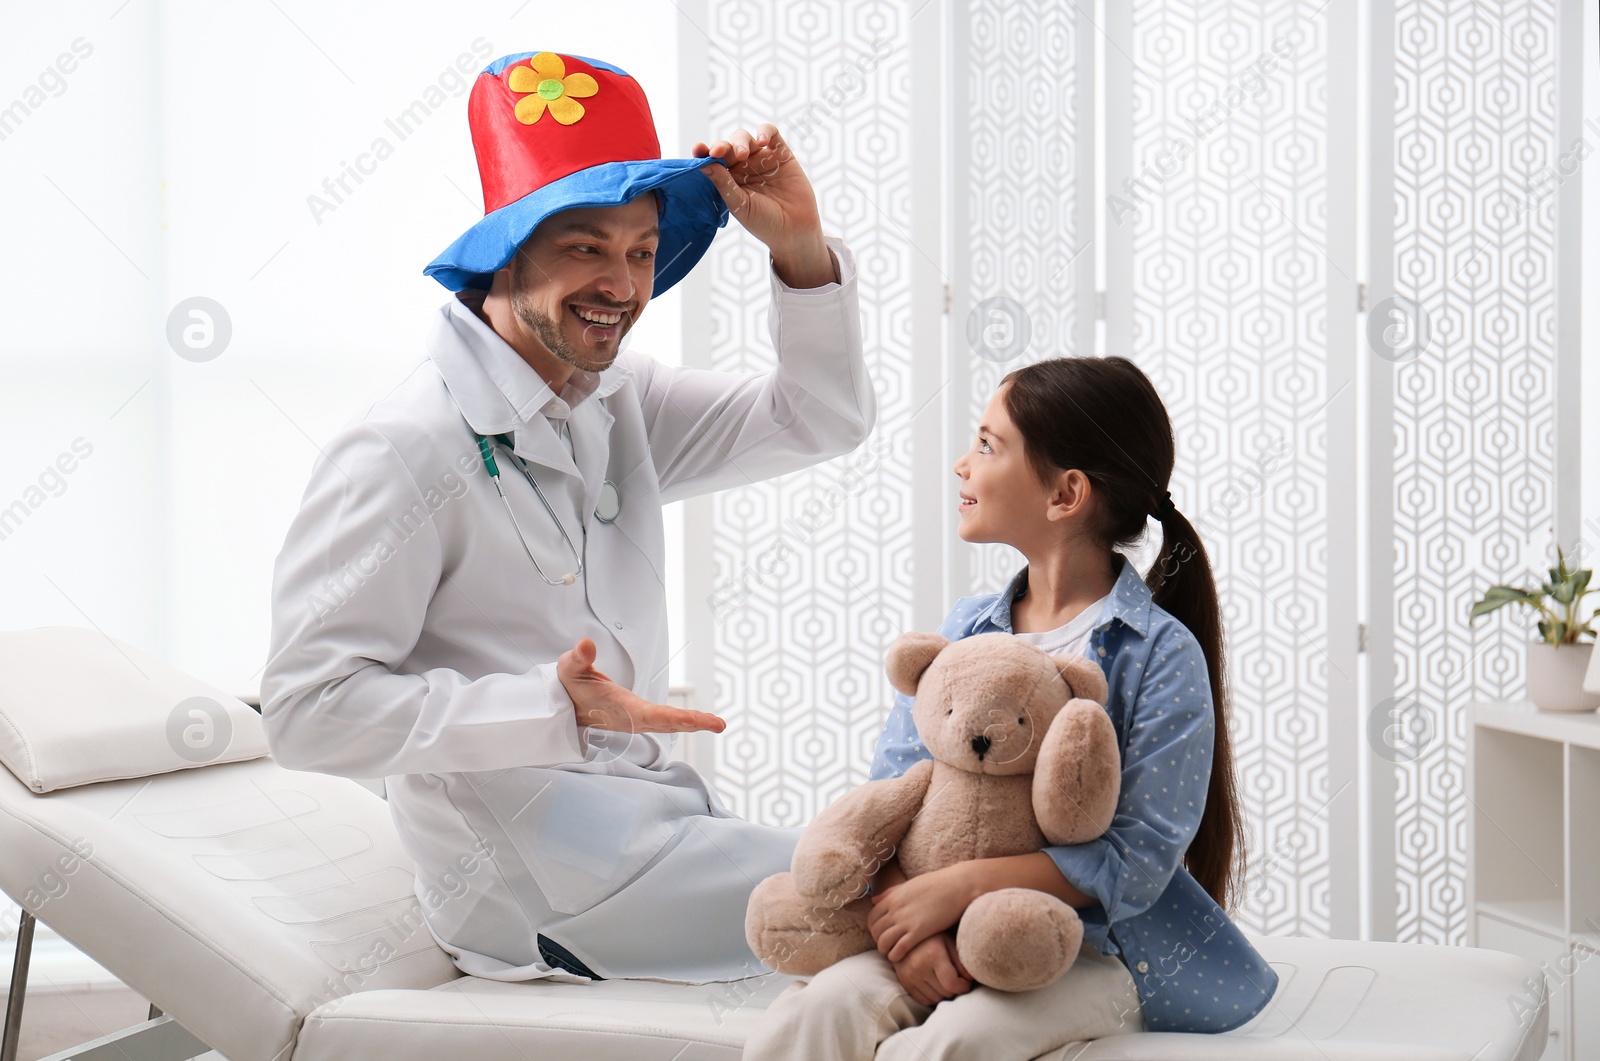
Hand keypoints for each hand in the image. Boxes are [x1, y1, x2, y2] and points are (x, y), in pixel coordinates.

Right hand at [557, 638, 726, 733]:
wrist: (566, 705)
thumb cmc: (570, 687)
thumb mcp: (570, 668)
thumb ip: (578, 657)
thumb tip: (586, 645)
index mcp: (622, 709)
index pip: (653, 714)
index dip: (676, 717)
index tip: (695, 720)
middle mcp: (634, 717)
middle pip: (669, 722)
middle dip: (695, 723)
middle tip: (719, 724)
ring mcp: (638, 718)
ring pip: (670, 723)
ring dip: (694, 723)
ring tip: (717, 724)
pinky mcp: (640, 715)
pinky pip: (666, 719)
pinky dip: (685, 720)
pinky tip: (699, 721)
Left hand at [692, 123, 834, 287]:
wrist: (794, 231)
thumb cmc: (764, 223)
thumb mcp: (739, 204)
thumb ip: (723, 183)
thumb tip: (702, 163)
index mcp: (729, 180)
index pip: (712, 161)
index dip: (704, 152)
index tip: (698, 150)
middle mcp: (743, 167)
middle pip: (728, 147)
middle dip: (722, 147)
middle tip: (719, 152)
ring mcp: (762, 159)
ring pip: (745, 138)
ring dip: (740, 141)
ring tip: (744, 154)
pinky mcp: (781, 154)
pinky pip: (771, 134)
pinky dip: (765, 131)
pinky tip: (762, 141)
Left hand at [869, 863, 974, 961]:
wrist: (958, 886)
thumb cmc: (938, 884)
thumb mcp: (910, 884)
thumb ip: (891, 892)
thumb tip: (873, 899)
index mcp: (893, 897)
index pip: (871, 918)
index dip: (874, 929)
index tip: (882, 934)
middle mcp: (896, 910)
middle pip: (875, 932)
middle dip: (879, 941)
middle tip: (888, 946)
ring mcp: (906, 921)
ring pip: (884, 942)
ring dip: (886, 951)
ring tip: (893, 953)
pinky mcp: (919, 932)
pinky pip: (899, 949)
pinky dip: (896, 956)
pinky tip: (901, 957)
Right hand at [891, 932, 972, 1006]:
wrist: (904, 936)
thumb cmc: (932, 938)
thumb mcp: (949, 942)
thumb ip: (961, 961)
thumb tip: (970, 980)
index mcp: (933, 955)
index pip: (952, 984)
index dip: (963, 987)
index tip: (966, 982)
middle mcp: (919, 967)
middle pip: (945, 993)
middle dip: (955, 989)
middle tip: (957, 980)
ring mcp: (910, 976)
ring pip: (936, 999)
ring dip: (944, 993)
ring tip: (945, 981)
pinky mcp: (904, 983)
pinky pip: (924, 1000)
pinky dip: (933, 996)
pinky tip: (935, 985)